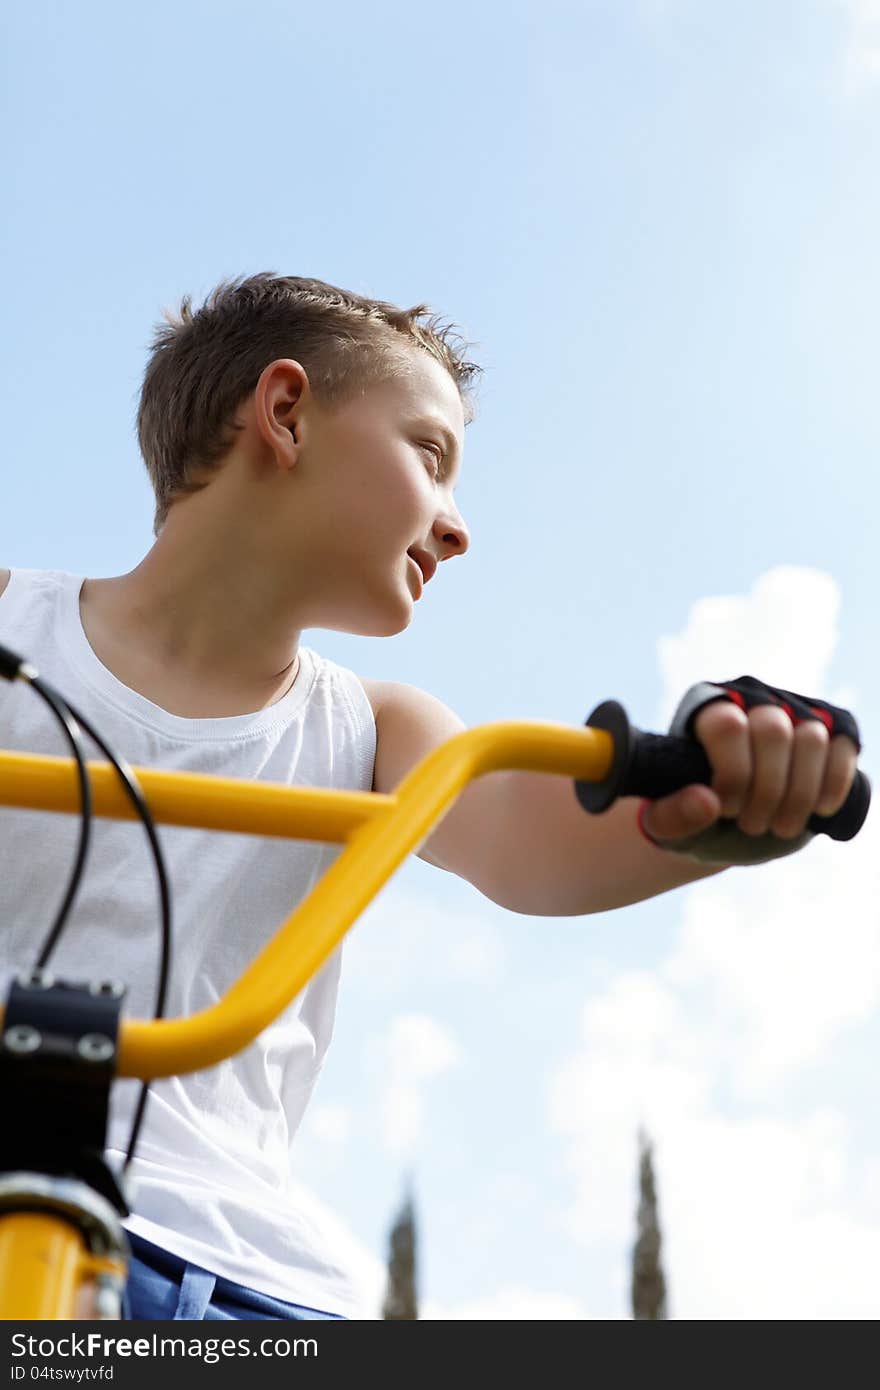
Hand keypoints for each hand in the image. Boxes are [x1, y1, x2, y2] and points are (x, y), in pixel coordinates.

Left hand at [641, 698, 859, 845]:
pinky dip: (834, 782)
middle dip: (767, 790)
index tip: (727, 811)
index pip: (727, 724)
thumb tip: (707, 801)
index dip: (733, 773)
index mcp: (704, 708)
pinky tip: (818, 811)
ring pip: (811, 736)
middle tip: (753, 826)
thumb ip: (672, 817)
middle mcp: (749, 697)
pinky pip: (841, 747)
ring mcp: (792, 709)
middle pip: (772, 730)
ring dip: (800, 793)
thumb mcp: (669, 826)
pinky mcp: (829, 729)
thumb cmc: (695, 818)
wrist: (734, 824)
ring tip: (781, 827)